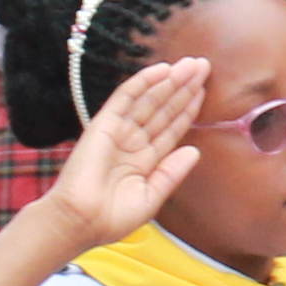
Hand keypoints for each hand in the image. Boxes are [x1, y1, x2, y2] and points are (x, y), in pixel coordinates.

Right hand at [43, 56, 206, 245]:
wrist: (81, 222)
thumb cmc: (112, 218)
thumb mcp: (151, 197)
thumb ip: (172, 173)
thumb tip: (195, 151)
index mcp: (144, 161)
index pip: (171, 129)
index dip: (188, 109)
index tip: (204, 90)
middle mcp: (133, 142)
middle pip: (163, 109)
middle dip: (183, 88)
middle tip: (203, 66)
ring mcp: (119, 132)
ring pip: (149, 100)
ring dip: (170, 81)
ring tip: (192, 64)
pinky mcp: (103, 125)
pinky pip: (125, 98)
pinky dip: (143, 82)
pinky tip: (162, 69)